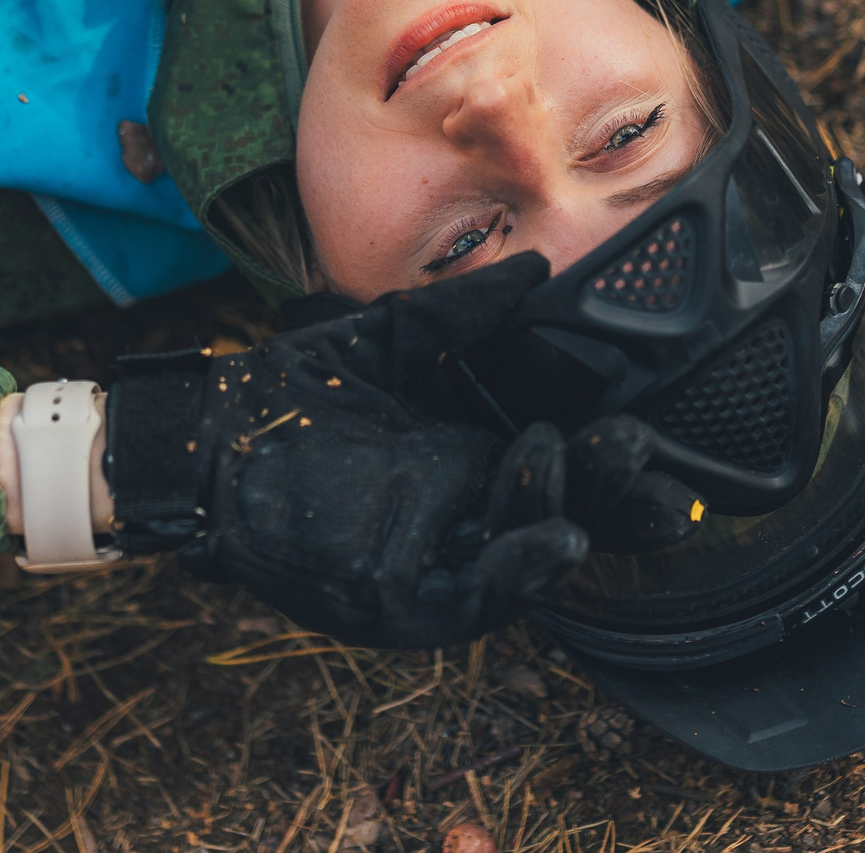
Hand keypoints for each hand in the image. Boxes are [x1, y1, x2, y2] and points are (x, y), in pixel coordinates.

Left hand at [104, 257, 696, 647]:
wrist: (205, 441)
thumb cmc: (288, 395)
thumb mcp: (392, 337)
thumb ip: (465, 312)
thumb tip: (534, 266)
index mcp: (469, 460)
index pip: (564, 469)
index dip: (615, 463)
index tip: (659, 435)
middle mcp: (463, 516)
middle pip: (565, 515)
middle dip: (612, 490)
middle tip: (638, 447)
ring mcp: (436, 560)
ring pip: (528, 559)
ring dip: (563, 513)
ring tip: (571, 457)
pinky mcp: (401, 597)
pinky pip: (478, 599)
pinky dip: (520, 573)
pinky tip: (554, 539)